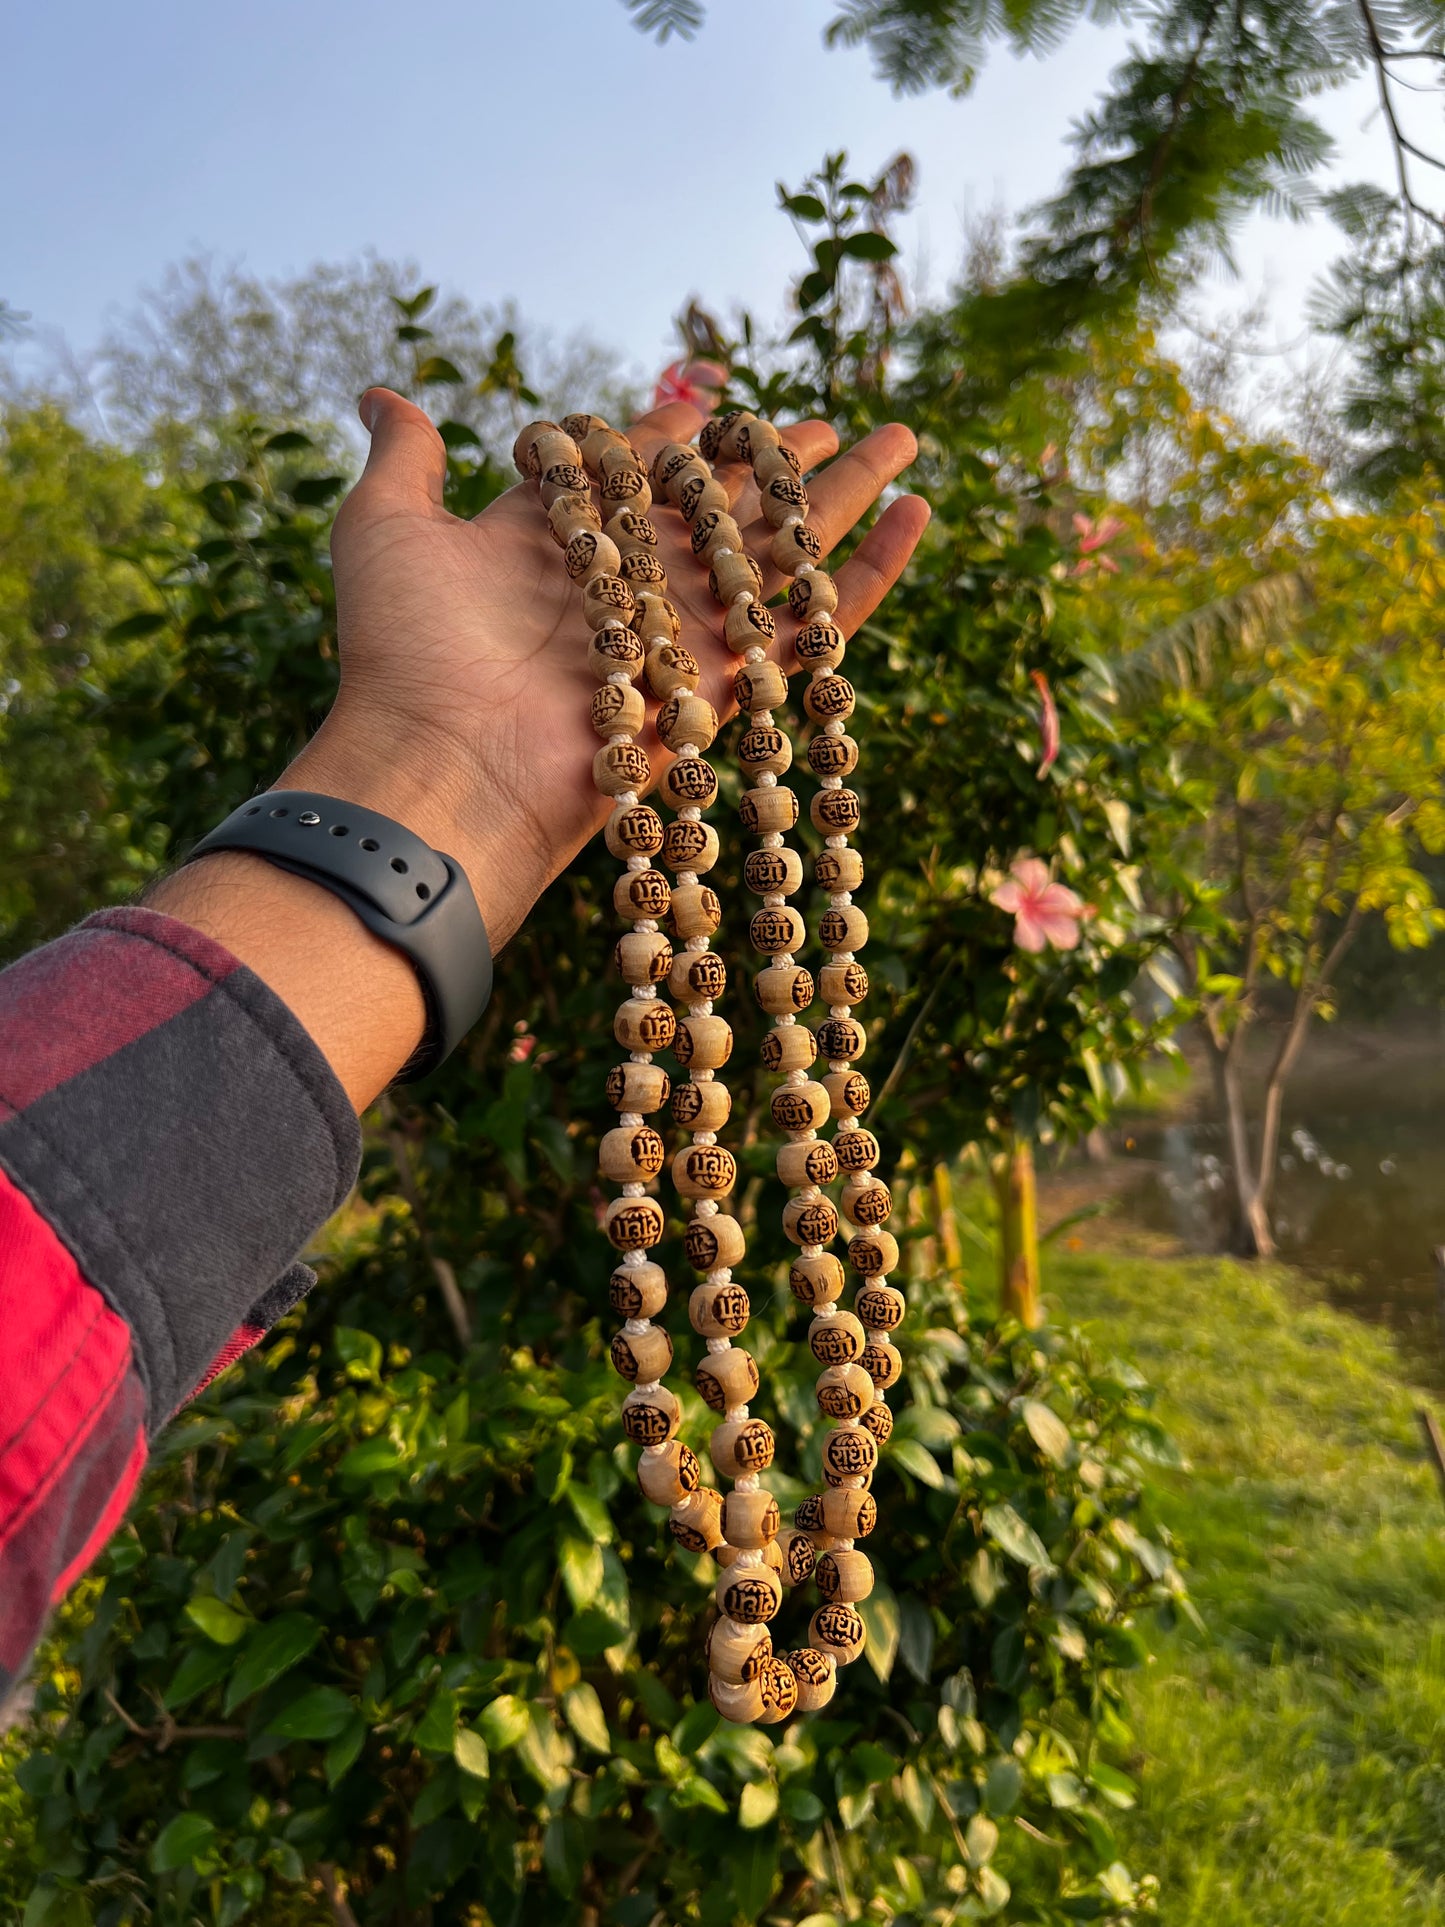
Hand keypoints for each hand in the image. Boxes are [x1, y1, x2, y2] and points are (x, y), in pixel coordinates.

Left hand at [294, 374, 928, 947]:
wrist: (448, 769)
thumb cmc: (409, 653)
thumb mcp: (386, 531)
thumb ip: (403, 460)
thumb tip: (382, 391)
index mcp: (558, 544)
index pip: (633, 474)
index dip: (673, 437)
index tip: (711, 405)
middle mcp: (630, 588)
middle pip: (721, 509)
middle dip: (775, 463)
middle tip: (829, 422)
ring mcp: (683, 636)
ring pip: (780, 552)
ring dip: (844, 495)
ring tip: (900, 441)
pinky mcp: (730, 685)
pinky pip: (816, 624)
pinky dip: (872, 572)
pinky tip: (917, 512)